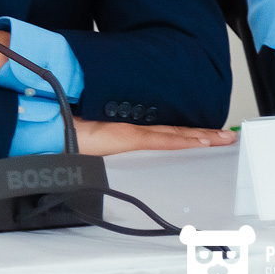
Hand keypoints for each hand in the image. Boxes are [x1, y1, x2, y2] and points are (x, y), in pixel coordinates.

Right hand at [75, 119, 236, 155]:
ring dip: (201, 137)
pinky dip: (182, 141)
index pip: (166, 134)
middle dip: (204, 135)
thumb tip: (107, 143)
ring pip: (174, 135)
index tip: (209, 136)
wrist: (47, 129)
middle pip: (176, 133)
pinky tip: (201, 142)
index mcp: (126, 133)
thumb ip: (103, 142)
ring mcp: (132, 133)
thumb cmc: (64, 137)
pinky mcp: (127, 137)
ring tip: (222, 138)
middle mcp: (133, 131)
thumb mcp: (89, 143)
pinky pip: (161, 141)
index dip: (189, 135)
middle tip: (227, 136)